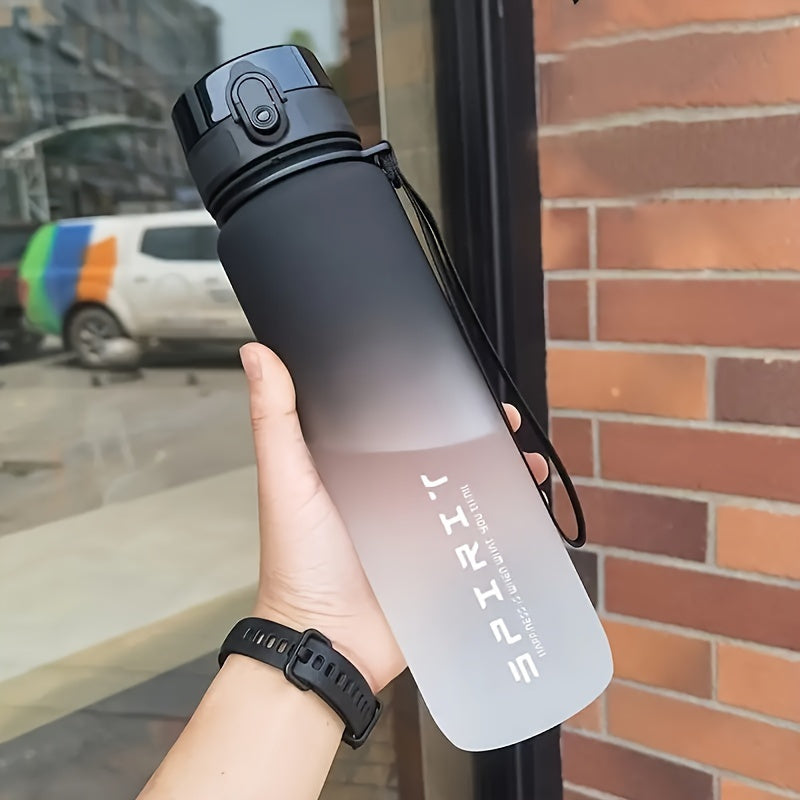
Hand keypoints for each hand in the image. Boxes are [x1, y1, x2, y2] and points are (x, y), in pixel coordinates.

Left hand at [240, 343, 548, 692]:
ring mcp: (418, 526)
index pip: (395, 416)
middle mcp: (388, 490)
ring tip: (524, 460)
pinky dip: (504, 517)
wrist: (328, 642)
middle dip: (476, 431)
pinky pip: (478, 532)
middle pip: (440, 450)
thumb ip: (275, 419)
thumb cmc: (297, 564)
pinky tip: (526, 504)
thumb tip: (258, 355)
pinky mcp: (439, 559)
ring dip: (499, 470)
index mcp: (354, 464)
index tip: (452, 376)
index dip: (425, 394)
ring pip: (467, 487)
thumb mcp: (286, 481)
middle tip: (502, 420)